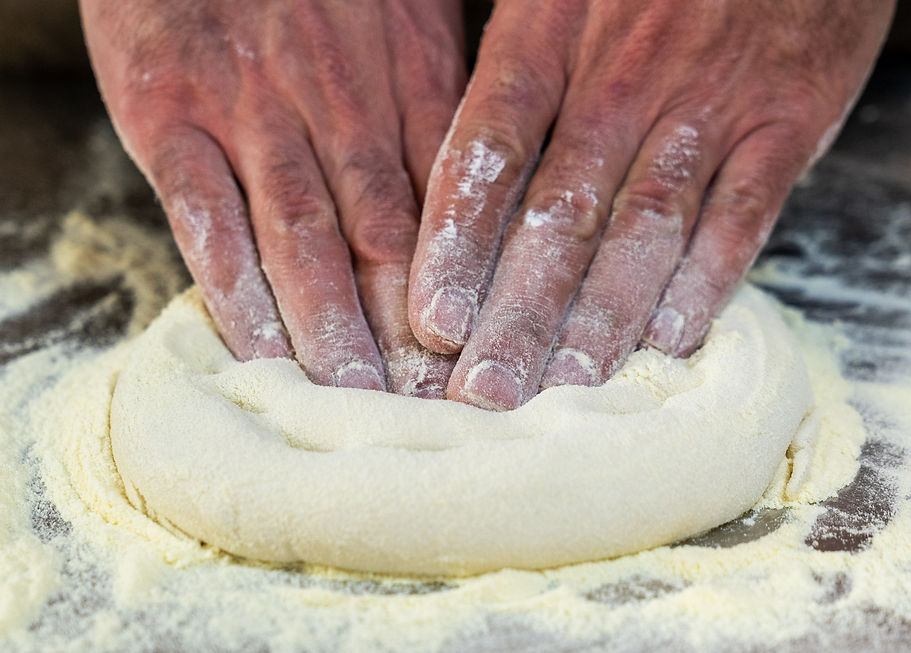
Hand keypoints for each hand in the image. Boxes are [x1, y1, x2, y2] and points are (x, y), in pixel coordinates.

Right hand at [81, 0, 465, 394]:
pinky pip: (207, 219)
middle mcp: (337, 101)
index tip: (475, 359)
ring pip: (302, 238)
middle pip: (383, 237)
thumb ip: (442, 101)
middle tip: (425, 408)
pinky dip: (235, 289)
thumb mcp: (411, 10)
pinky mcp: (169, 115)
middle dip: (406, 330)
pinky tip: (260, 348)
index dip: (461, 291)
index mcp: (410, 77)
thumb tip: (484, 198)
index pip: (446, 208)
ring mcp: (250, 109)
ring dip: (331, 327)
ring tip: (353, 400)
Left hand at [408, 0, 894, 409]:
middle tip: (486, 392)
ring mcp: (706, 105)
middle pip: (557, 215)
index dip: (457, 244)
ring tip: (563, 386)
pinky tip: (669, 340)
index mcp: (549, 39)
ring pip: (641, 229)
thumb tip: (456, 178)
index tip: (435, 323)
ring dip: (600, 317)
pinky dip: (705, 279)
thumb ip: (511, 72)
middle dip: (518, 312)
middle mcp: (621, 81)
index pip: (488, 156)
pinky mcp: (784, 122)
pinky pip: (740, 215)